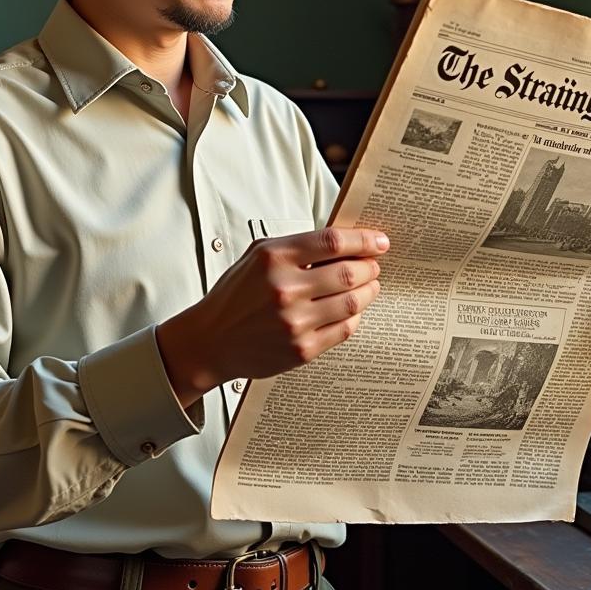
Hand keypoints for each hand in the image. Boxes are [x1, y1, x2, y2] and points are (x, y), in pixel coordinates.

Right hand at [156, 228, 387, 407]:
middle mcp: (285, 289)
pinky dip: (354, 316)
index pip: (332, 242)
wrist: (211, 340)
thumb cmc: (236, 294)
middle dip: (370, 267)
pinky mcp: (301, 349)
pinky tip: (351, 309)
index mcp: (274, 258)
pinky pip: (345, 329)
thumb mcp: (258, 255)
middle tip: (374, 265)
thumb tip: (346, 240)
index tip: (379, 241)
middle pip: (349, 273)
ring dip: (369, 291)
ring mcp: (294, 322)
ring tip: (370, 285)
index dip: (363, 240)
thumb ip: (298, 245)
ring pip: (352, 302)